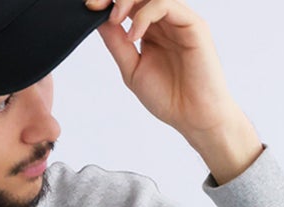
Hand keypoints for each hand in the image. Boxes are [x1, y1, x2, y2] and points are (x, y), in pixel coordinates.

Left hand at [83, 0, 261, 175]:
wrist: (194, 118)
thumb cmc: (168, 98)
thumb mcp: (132, 69)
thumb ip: (117, 43)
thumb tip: (98, 19)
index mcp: (151, 29)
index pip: (128, 3)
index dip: (108, 1)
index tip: (89, 7)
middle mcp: (166, 20)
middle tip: (96, 6)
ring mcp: (180, 20)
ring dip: (127, 1)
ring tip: (115, 21)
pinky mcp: (193, 24)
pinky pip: (166, 4)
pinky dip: (145, 15)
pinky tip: (134, 35)